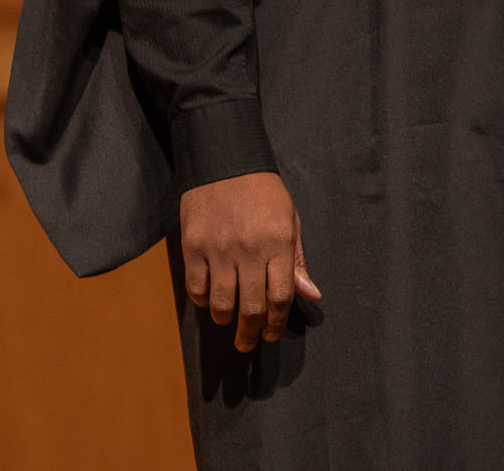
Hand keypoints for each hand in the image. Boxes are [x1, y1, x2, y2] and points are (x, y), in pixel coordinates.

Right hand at [179, 171, 321, 351]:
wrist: (225, 162)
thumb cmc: (264, 193)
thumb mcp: (290, 220)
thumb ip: (297, 260)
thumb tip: (311, 294)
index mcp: (278, 243)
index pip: (280, 297)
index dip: (277, 322)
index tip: (272, 334)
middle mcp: (249, 250)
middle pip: (251, 308)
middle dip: (251, 333)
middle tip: (248, 342)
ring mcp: (218, 249)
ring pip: (221, 304)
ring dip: (227, 321)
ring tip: (230, 322)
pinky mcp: (192, 247)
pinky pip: (197, 288)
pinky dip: (204, 301)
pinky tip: (211, 300)